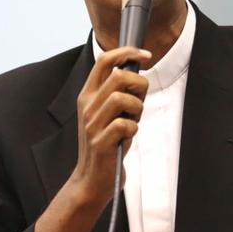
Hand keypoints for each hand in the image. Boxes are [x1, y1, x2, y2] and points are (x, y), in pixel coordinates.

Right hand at [69, 46, 150, 206]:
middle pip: (119, 76)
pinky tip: (128, 137)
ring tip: (133, 121)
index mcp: (88, 95)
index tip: (146, 55)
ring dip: (137, 109)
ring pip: (121, 98)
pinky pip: (125, 125)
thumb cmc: (107, 144)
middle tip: (140, 103)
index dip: (126, 52)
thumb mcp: (108, 113)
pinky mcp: (100, 142)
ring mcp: (92, 124)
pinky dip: (133, 129)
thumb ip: (119, 93)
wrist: (92, 179)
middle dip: (139, 86)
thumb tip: (139, 72)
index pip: (104, 61)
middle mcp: (87, 106)